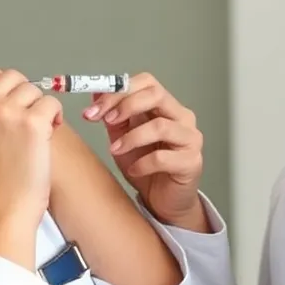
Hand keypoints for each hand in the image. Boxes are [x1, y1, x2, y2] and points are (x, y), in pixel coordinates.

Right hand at [0, 64, 62, 268]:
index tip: (3, 98)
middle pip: (9, 77)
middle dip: (18, 94)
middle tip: (21, 118)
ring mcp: (7, 112)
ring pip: (31, 88)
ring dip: (35, 105)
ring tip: (34, 129)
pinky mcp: (32, 124)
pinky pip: (50, 102)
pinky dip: (53, 115)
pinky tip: (49, 131)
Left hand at [83, 72, 207, 230]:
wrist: (163, 202)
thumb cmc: (146, 167)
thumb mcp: (122, 138)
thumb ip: (113, 115)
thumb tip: (95, 90)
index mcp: (165, 106)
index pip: (146, 82)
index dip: (118, 90)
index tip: (94, 108)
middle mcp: (181, 117)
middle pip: (156, 95)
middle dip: (125, 105)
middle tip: (105, 120)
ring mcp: (190, 139)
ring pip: (160, 126)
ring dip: (131, 137)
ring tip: (114, 150)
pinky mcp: (191, 163)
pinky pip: (163, 157)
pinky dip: (142, 163)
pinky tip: (134, 171)